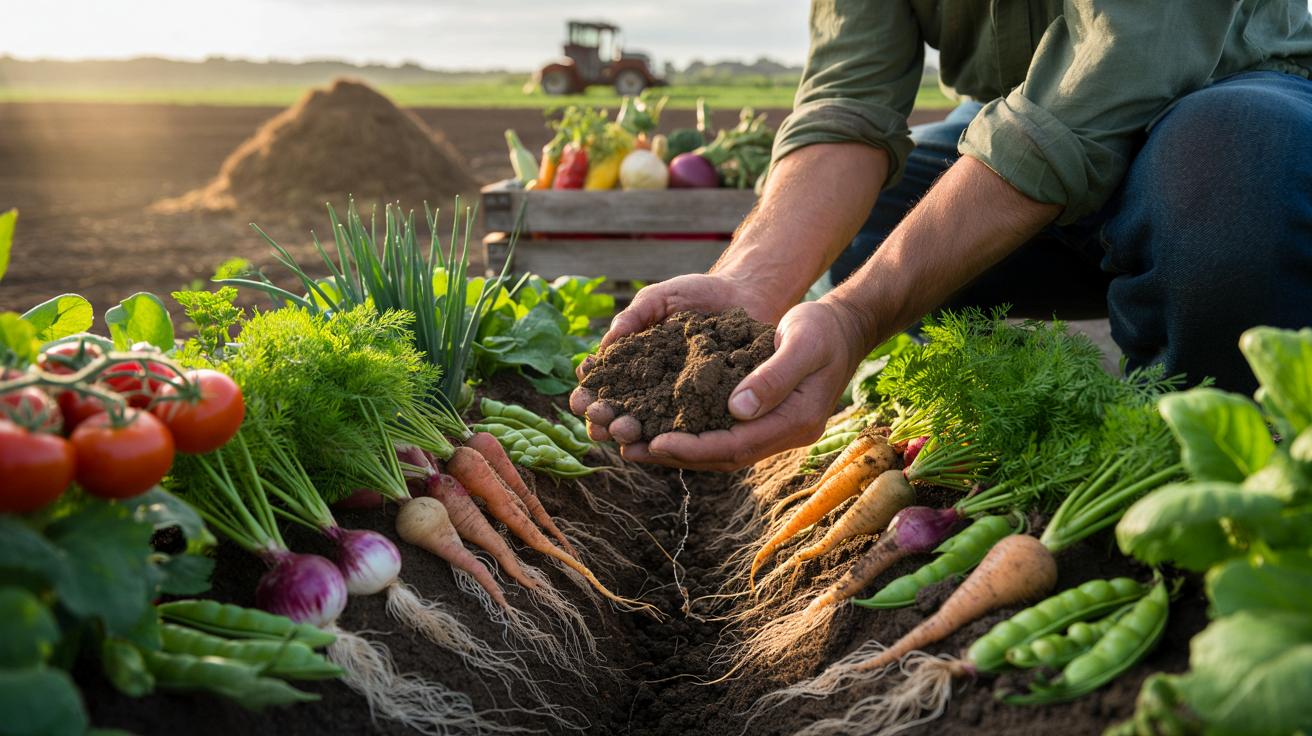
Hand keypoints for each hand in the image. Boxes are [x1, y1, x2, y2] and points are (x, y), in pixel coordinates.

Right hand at [569, 271, 780, 442]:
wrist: (742, 295)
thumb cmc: (696, 293)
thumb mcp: (659, 298)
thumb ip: (632, 318)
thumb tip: (603, 349)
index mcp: (631, 361)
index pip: (601, 384)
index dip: (588, 394)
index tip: (582, 398)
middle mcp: (649, 385)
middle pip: (618, 411)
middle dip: (605, 420)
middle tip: (602, 422)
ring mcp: (676, 398)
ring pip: (646, 424)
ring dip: (630, 432)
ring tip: (625, 431)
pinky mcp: (705, 406)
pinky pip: (685, 425)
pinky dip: (668, 436)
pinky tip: (656, 443)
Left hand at [572, 298, 872, 471]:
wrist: (844, 328)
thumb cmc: (823, 329)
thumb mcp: (802, 343)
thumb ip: (773, 376)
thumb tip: (736, 409)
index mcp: (796, 421)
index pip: (737, 446)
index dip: (695, 448)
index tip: (657, 443)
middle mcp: (784, 434)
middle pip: (723, 457)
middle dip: (676, 456)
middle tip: (630, 449)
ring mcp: (775, 430)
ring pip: (720, 450)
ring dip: (678, 451)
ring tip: (634, 445)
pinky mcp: (764, 419)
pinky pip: (722, 434)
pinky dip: (691, 434)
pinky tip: (660, 427)